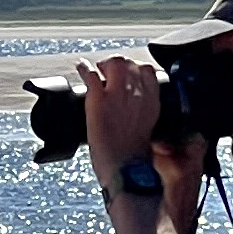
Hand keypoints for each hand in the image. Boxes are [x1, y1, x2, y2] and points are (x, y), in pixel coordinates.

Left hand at [80, 54, 160, 186]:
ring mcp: (117, 94)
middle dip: (120, 64)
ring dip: (105, 64)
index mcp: (152, 102)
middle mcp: (137, 94)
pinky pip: (90, 74)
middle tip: (110, 71)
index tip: (129, 73)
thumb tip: (134, 114)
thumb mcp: (148, 132)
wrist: (127, 171)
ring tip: (98, 70)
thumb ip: (142, 115)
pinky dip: (83, 68)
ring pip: (115, 62)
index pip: (148, 71)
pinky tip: (80, 67)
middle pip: (131, 63)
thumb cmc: (135, 159)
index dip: (136, 69)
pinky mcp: (98, 100)